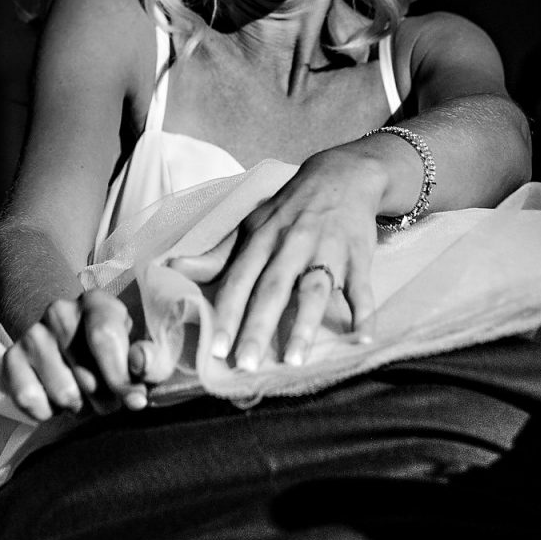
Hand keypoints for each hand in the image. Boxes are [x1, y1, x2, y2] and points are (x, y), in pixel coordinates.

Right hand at [0, 289, 168, 420]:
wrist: (70, 345)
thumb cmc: (114, 352)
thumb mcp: (140, 350)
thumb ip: (153, 359)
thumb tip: (140, 366)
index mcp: (97, 303)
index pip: (105, 338)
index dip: (121, 377)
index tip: (136, 402)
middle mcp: (60, 312)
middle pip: (86, 376)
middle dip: (105, 399)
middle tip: (109, 397)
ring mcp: (33, 335)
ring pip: (62, 394)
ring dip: (79, 407)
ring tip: (84, 395)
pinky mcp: (11, 358)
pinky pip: (29, 399)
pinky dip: (48, 411)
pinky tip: (57, 400)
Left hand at [209, 147, 384, 371]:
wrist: (343, 175)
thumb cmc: (289, 209)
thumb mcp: (251, 224)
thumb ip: (219, 254)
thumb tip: (176, 268)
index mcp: (262, 239)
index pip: (239, 281)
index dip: (227, 315)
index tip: (216, 349)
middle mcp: (292, 246)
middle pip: (272, 290)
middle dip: (258, 328)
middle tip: (247, 364)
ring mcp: (327, 251)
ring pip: (314, 290)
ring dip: (304, 325)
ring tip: (295, 360)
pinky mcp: (358, 258)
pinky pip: (361, 289)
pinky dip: (364, 313)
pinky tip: (362, 339)